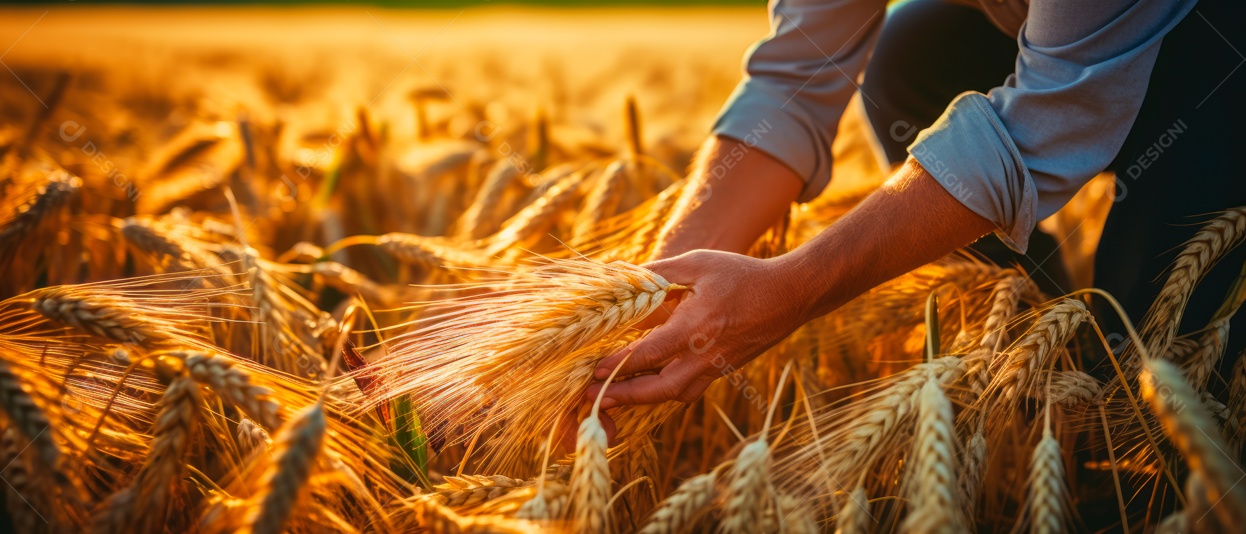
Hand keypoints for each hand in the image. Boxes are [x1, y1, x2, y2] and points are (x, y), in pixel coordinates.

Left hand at [586, 249, 811, 408]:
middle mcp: (706, 355)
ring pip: (675, 395)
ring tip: (615, 396)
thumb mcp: (697, 263)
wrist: (788, 295)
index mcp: (696, 327)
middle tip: (595, 397)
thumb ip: (658, 273)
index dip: (617, 365)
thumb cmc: (742, 274)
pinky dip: (666, 392)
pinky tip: (648, 386)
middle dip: (625, 397)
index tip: (592, 371)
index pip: (649, 355)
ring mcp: (716, 367)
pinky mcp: (723, 370)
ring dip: (644, 399)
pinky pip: (690, 390)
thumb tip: (623, 276)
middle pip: (660, 389)